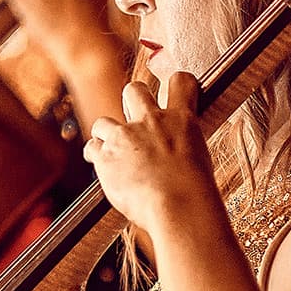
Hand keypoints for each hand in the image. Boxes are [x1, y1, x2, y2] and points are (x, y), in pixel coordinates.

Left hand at [82, 75, 218, 239]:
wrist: (178, 207)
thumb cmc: (193, 194)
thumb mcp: (198, 161)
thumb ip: (182, 148)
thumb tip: (174, 154)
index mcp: (181, 120)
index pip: (181, 83)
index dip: (175, 83)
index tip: (171, 89)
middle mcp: (152, 121)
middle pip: (134, 89)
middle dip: (132, 100)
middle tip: (134, 120)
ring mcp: (125, 136)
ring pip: (103, 122)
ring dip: (107, 135)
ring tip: (115, 153)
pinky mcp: (105, 155)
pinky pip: (91, 147)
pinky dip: (96, 156)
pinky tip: (104, 167)